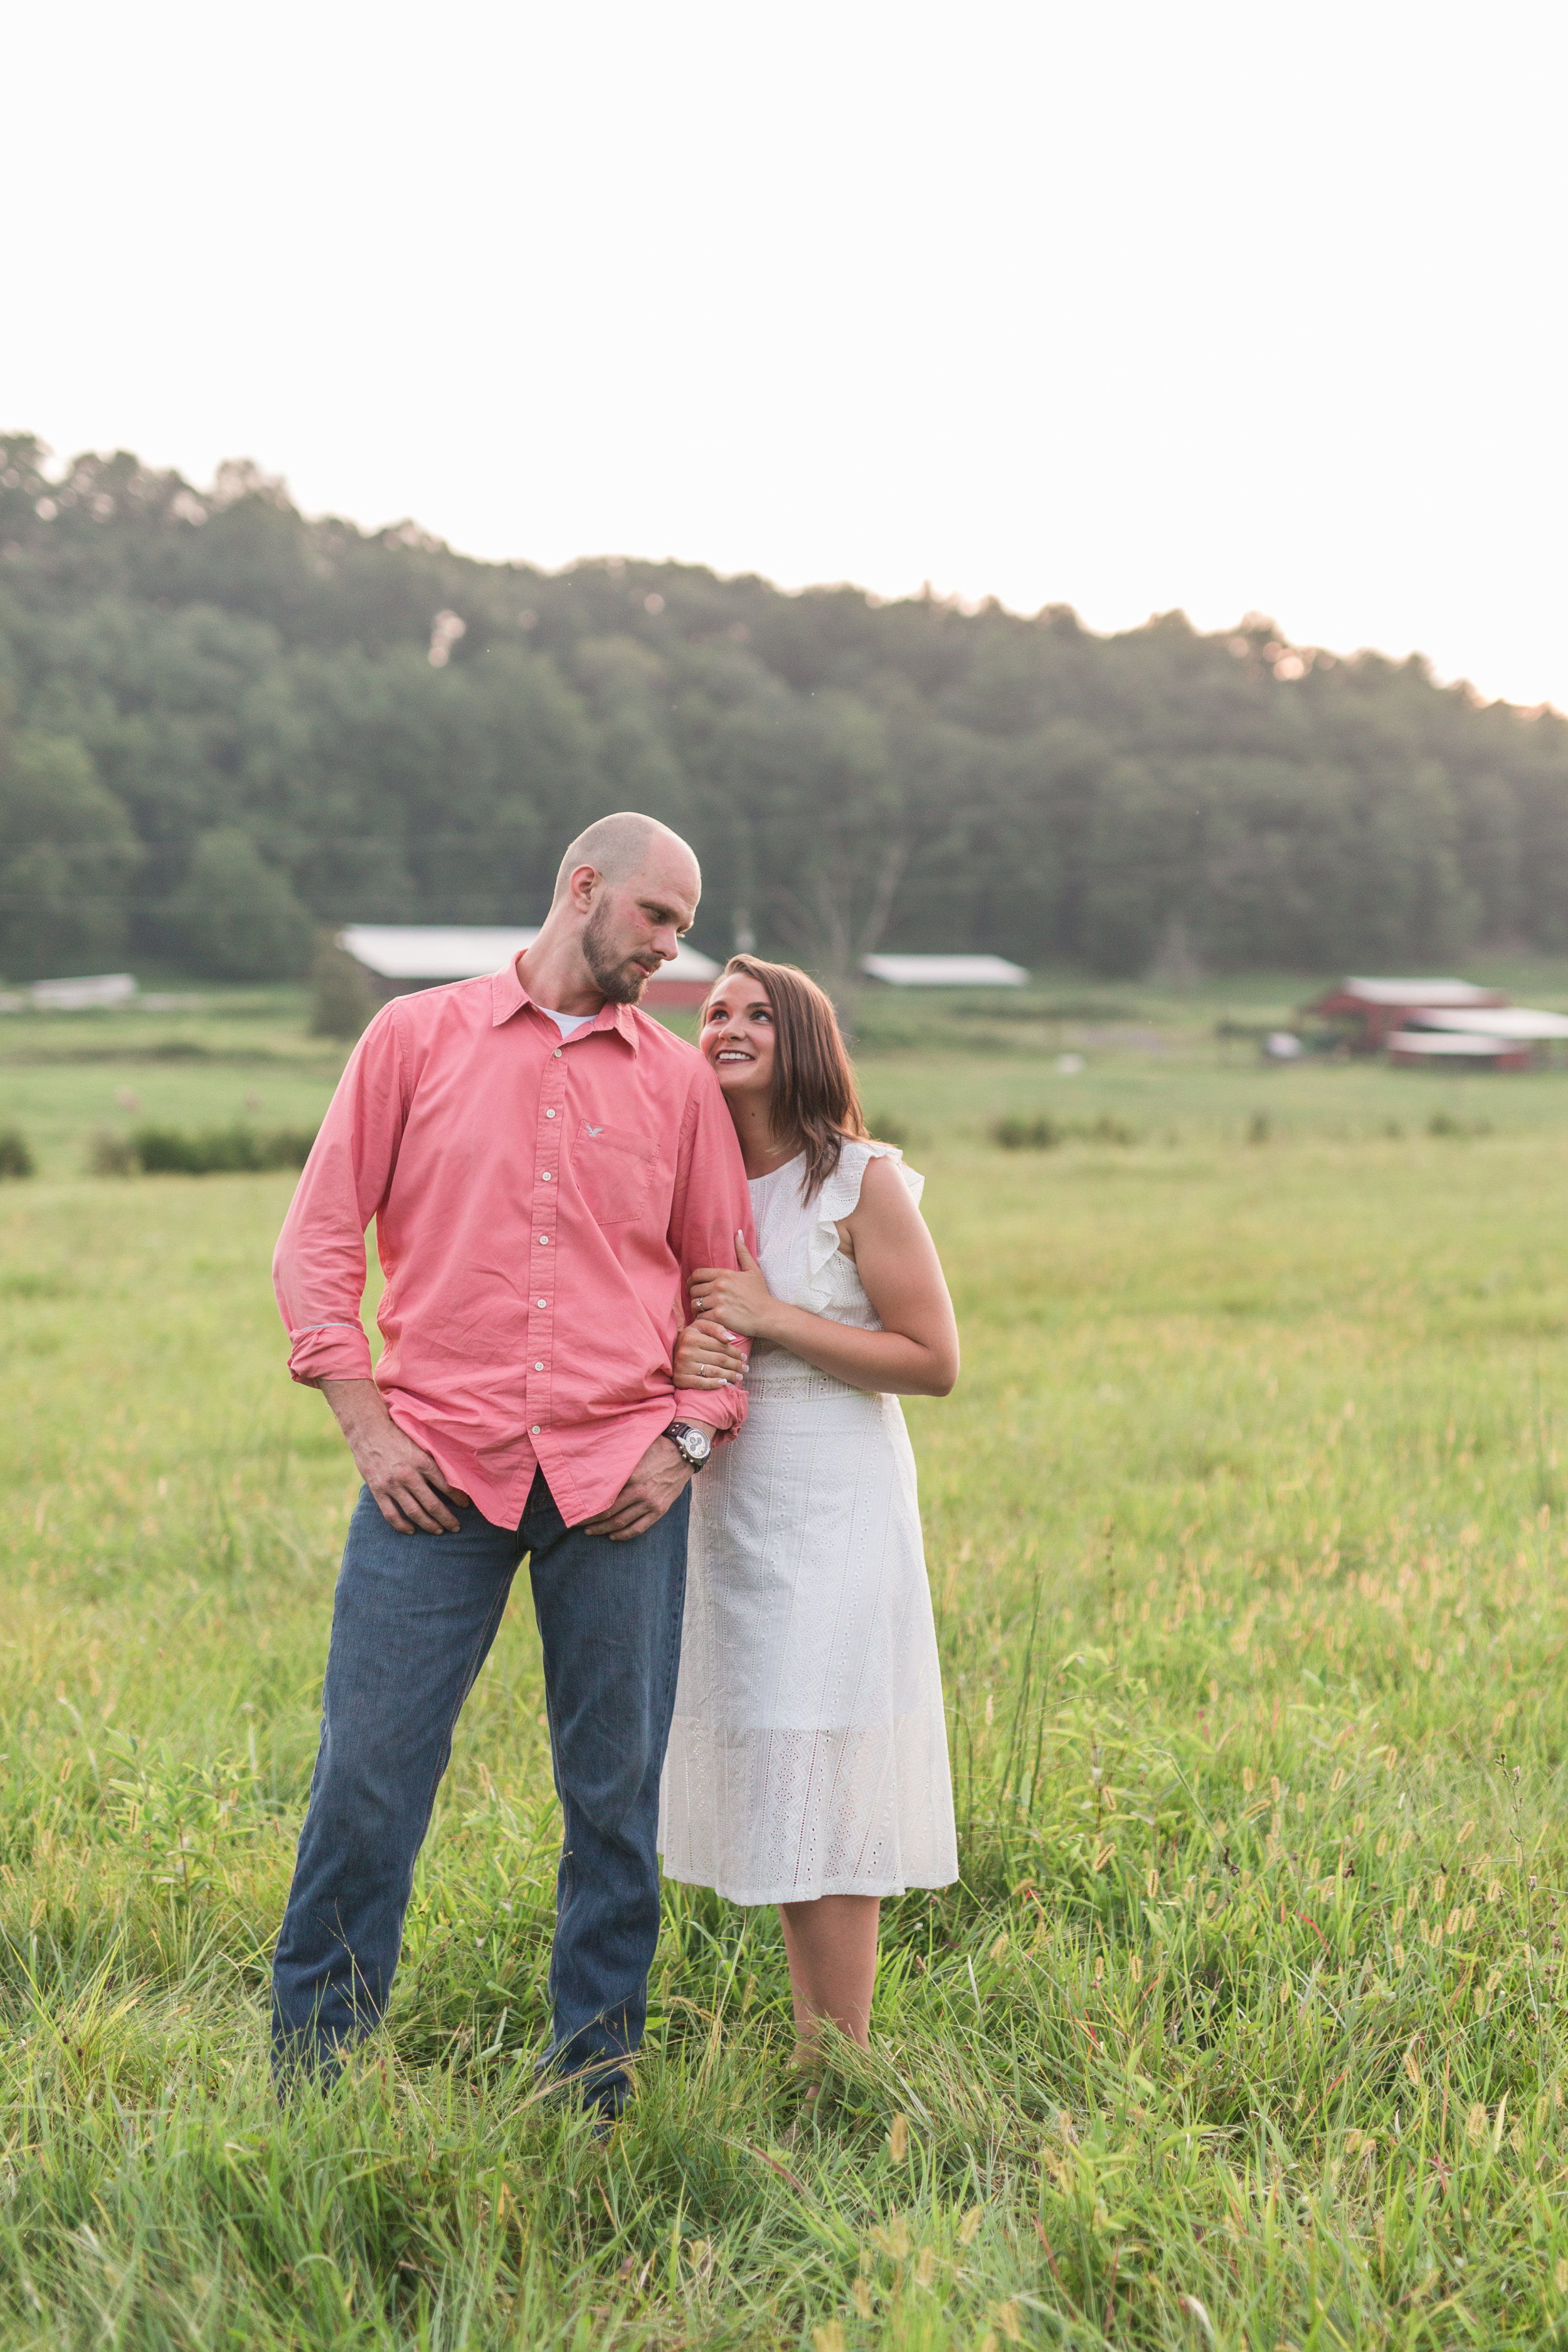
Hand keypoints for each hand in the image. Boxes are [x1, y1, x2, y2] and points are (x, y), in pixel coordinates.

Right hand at [321, 1379, 471, 1534]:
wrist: (368, 1430)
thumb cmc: (397, 1435)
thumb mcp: (419, 1443)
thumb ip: (431, 1461)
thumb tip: (451, 1477)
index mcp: (422, 1461)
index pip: (446, 1486)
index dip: (458, 1499)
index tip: (466, 1506)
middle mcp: (408, 1475)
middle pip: (432, 1504)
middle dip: (447, 1518)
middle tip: (456, 1528)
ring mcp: (392, 1485)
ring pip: (414, 1512)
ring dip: (428, 1525)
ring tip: (439, 1531)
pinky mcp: (377, 1490)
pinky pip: (391, 1514)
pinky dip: (402, 1526)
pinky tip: (411, 1530)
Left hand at [583, 1431, 705, 1540]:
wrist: (683, 1454)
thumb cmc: (656, 1449)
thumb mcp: (634, 1453)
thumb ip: (617, 1464)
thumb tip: (595, 1470)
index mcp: (631, 1477)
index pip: (604, 1498)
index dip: (589, 1508)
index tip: (578, 1511)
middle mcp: (639, 1492)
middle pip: (609, 1513)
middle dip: (593, 1521)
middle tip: (580, 1525)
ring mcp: (650, 1503)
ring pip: (622, 1523)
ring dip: (604, 1530)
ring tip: (592, 1532)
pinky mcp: (659, 1510)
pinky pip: (639, 1528)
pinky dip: (624, 1534)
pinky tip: (613, 1536)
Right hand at [672, 1314, 747, 1392]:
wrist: (669, 1352)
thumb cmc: (690, 1338)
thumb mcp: (700, 1326)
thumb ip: (716, 1328)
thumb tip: (730, 1339)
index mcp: (692, 1337)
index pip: (720, 1346)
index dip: (735, 1352)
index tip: (744, 1357)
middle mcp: (686, 1351)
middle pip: (719, 1360)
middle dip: (735, 1365)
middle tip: (745, 1368)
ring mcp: (682, 1366)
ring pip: (713, 1372)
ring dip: (729, 1375)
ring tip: (739, 1376)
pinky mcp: (680, 1379)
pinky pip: (701, 1383)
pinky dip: (714, 1384)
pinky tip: (724, 1383)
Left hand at [689, 1237, 776, 1340]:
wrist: (767, 1316)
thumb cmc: (760, 1294)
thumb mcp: (753, 1271)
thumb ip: (742, 1252)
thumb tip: (738, 1233)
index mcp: (724, 1274)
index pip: (696, 1274)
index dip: (690, 1281)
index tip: (691, 1287)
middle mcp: (719, 1286)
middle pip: (694, 1290)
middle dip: (695, 1296)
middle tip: (700, 1302)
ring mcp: (718, 1301)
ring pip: (695, 1304)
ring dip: (697, 1309)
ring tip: (703, 1312)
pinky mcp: (718, 1316)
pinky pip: (700, 1317)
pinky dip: (702, 1320)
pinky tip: (708, 1320)